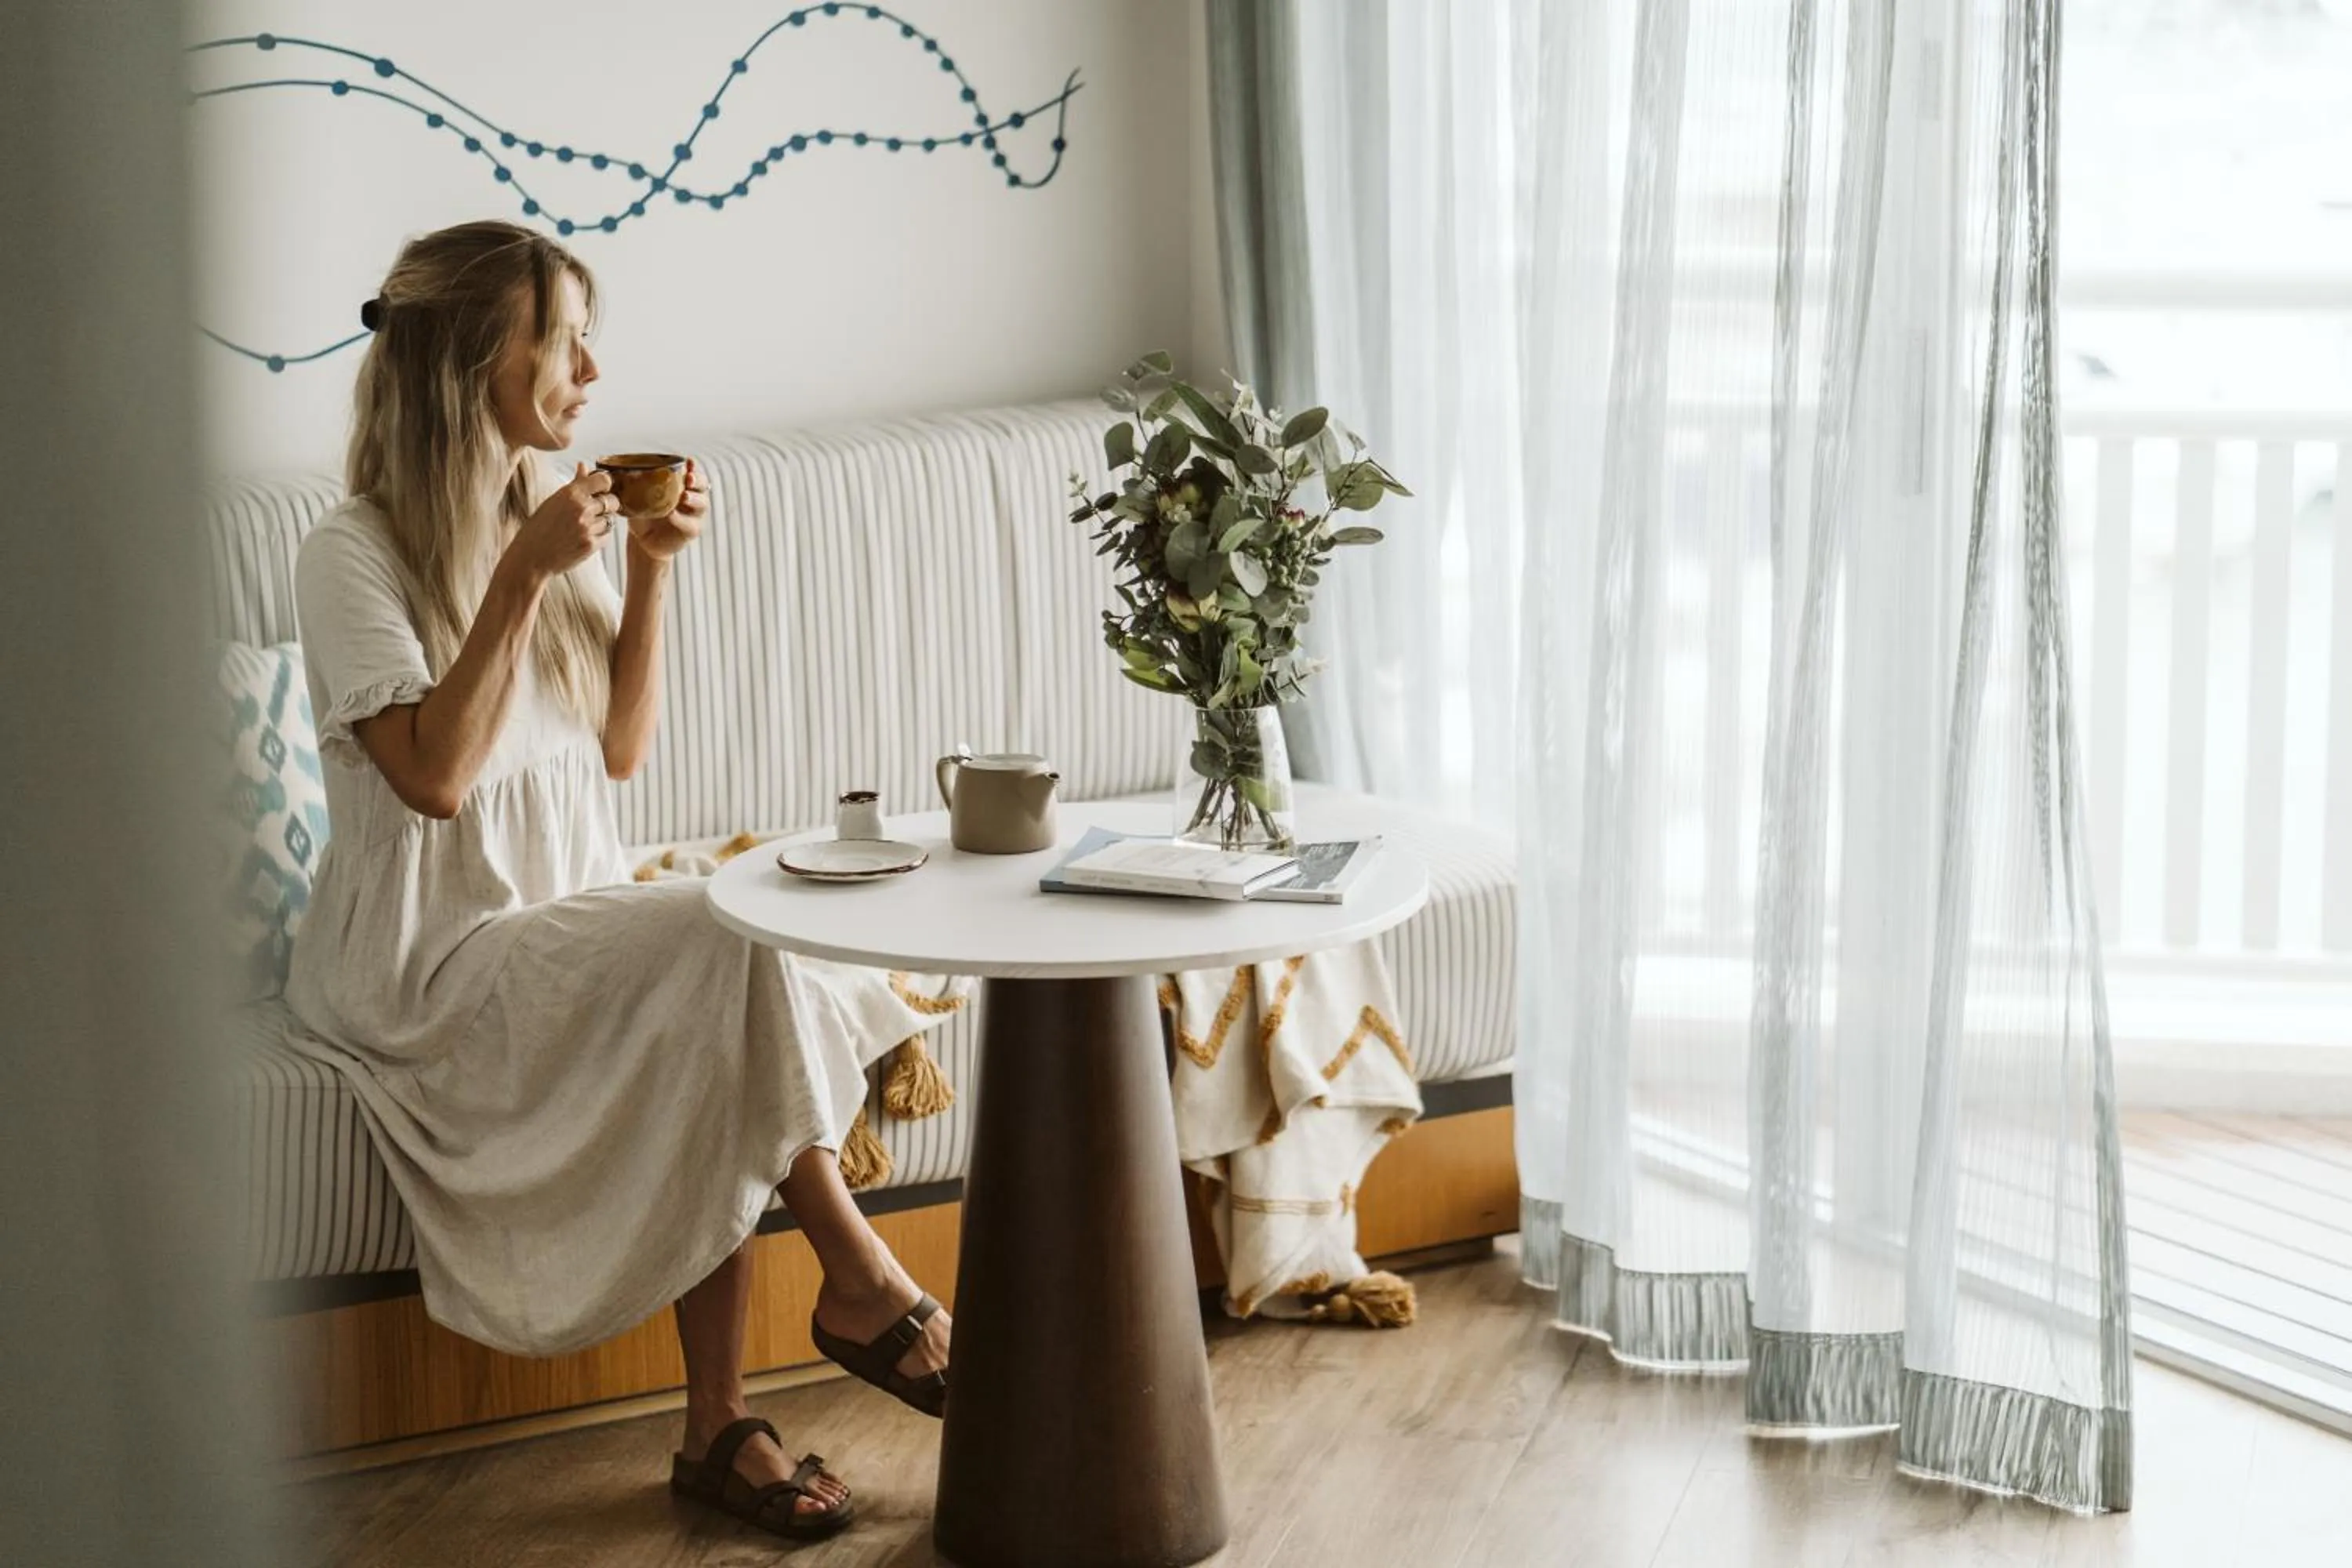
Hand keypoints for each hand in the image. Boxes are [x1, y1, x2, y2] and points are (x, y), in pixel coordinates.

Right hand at [509, 463, 617, 583]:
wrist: (530, 557)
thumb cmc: (539, 528)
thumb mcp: (553, 501)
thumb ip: (574, 484)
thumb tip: (584, 465)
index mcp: (570, 493)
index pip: (604, 479)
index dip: (606, 485)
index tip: (602, 490)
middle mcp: (581, 508)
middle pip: (612, 501)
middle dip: (608, 505)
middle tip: (596, 511)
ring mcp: (587, 527)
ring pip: (610, 520)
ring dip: (602, 522)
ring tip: (584, 527)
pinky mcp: (590, 545)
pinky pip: (607, 536)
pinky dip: (600, 536)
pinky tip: (584, 537)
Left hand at [630, 458, 706, 560]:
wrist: (643, 540)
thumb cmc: (642, 513)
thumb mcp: (638, 496)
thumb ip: (635, 484)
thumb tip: (614, 471)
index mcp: (682, 485)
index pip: (692, 472)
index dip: (693, 466)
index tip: (688, 461)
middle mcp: (692, 497)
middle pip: (703, 485)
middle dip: (697, 480)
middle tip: (688, 478)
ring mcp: (694, 515)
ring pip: (702, 504)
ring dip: (694, 499)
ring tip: (684, 496)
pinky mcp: (691, 530)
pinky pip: (690, 524)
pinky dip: (681, 519)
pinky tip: (672, 514)